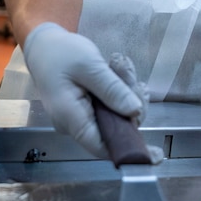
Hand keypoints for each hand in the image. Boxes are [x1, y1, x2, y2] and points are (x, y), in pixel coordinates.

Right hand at [23, 23, 156, 158]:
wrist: (44, 46)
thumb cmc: (61, 53)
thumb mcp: (89, 66)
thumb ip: (112, 90)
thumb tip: (135, 112)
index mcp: (70, 118)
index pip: (103, 147)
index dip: (130, 152)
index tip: (156, 154)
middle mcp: (75, 125)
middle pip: (116, 130)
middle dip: (132, 103)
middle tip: (128, 71)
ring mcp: (82, 118)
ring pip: (117, 117)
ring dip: (126, 91)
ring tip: (121, 65)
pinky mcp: (88, 110)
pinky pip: (111, 108)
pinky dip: (120, 91)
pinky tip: (121, 72)